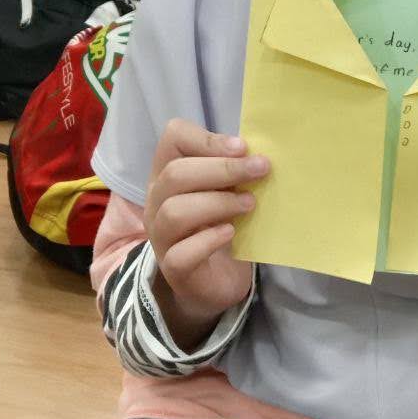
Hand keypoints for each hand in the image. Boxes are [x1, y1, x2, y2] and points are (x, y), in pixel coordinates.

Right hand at [144, 118, 269, 346]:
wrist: (214, 279)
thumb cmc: (220, 224)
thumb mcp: (226, 191)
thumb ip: (234, 170)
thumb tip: (259, 153)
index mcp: (169, 173)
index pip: (172, 139)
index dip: (205, 139)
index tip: (242, 147)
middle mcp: (157, 201)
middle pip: (175, 174)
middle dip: (222, 169)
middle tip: (260, 170)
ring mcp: (161, 236)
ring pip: (175, 211)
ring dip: (218, 202)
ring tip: (249, 203)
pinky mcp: (173, 268)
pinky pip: (181, 253)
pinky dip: (208, 240)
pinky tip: (230, 233)